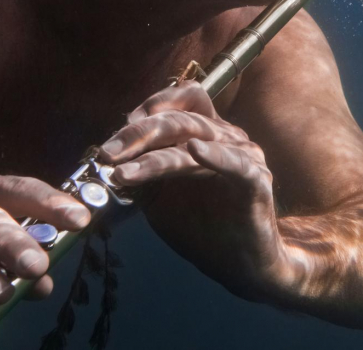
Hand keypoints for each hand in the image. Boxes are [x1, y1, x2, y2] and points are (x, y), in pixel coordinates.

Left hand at [99, 82, 286, 289]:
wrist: (241, 263)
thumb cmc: (203, 226)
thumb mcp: (161, 197)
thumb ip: (141, 174)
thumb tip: (106, 160)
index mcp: (206, 132)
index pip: (182, 98)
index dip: (150, 107)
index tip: (117, 137)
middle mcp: (226, 136)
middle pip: (181, 118)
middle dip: (138, 133)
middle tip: (108, 154)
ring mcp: (244, 154)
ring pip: (197, 139)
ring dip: (156, 155)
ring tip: (125, 172)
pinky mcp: (255, 180)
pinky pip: (235, 162)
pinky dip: (214, 154)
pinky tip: (194, 150)